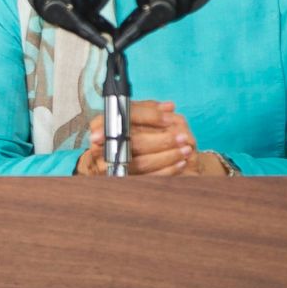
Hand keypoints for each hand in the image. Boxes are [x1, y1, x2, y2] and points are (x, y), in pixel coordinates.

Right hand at [75, 100, 200, 175]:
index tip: (169, 117)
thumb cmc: (119, 133)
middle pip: (134, 143)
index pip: (126, 117)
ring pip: (143, 163)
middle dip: (162, 140)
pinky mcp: (122, 180)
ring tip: (185, 149)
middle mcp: (102, 145)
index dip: (150, 117)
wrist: (104, 160)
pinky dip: (167, 171)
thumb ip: (146, 110)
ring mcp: (111, 165)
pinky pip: (148, 178)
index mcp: (101, 125)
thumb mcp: (128, 117)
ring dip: (168, 156)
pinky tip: (180, 163)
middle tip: (182, 137)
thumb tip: (169, 107)